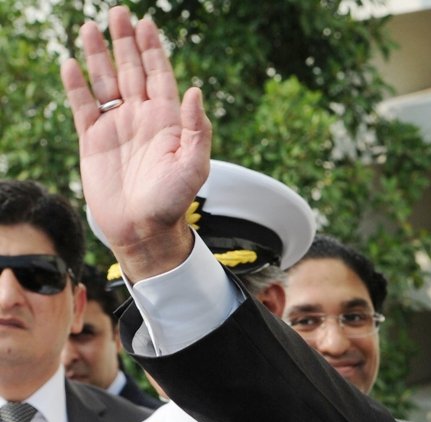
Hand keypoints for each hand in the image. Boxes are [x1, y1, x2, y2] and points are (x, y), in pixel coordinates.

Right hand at [61, 6, 210, 281]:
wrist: (145, 229)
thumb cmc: (175, 201)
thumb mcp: (194, 165)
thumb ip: (197, 129)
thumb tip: (195, 90)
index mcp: (168, 120)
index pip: (160, 75)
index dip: (153, 49)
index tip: (146, 23)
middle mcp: (142, 118)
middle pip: (132, 70)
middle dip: (125, 42)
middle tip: (118, 12)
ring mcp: (117, 127)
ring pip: (105, 82)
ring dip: (98, 55)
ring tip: (89, 26)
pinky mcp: (93, 141)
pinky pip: (83, 107)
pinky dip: (76, 86)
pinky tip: (70, 64)